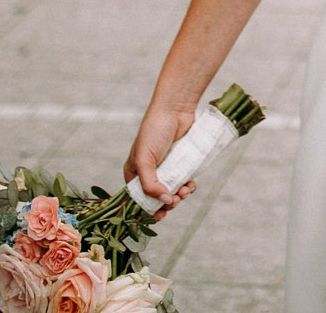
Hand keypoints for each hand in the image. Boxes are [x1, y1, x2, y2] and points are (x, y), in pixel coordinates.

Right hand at [124, 103, 198, 217]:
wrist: (175, 110)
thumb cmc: (154, 132)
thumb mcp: (145, 160)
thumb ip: (150, 185)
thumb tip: (165, 202)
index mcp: (134, 173)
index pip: (139, 198)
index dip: (149, 209)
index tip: (161, 215)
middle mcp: (149, 173)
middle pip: (157, 198)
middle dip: (168, 203)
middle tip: (176, 201)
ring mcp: (166, 169)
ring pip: (172, 192)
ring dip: (179, 196)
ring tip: (186, 191)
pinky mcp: (181, 164)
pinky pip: (183, 182)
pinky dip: (187, 187)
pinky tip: (190, 185)